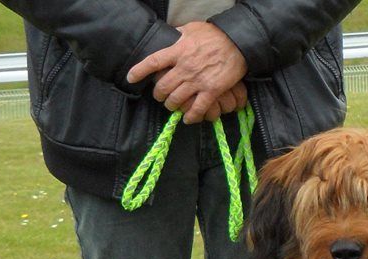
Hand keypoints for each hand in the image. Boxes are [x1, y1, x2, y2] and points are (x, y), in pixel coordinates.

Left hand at [127, 22, 247, 123]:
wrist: (236, 42)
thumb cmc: (214, 34)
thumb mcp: (191, 29)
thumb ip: (178, 35)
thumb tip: (170, 36)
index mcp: (177, 51)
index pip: (153, 62)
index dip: (139, 71)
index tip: (131, 78)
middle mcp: (184, 67)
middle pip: (164, 86)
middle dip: (158, 95)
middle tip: (160, 97)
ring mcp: (198, 80)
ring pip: (177, 99)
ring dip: (172, 106)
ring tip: (172, 107)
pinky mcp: (211, 90)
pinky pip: (198, 108)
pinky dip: (191, 116)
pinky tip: (188, 119)